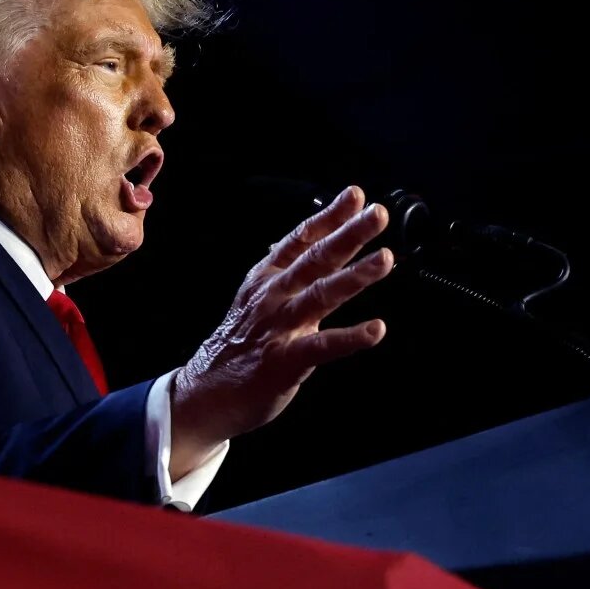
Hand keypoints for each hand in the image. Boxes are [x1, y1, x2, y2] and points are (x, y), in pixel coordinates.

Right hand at [170, 185, 391, 473]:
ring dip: (354, 276)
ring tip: (385, 259)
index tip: (355, 196)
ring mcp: (279, 328)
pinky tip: (375, 329)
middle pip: (315, 259)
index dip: (329, 217)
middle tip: (377, 215)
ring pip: (320, 294)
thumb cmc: (235, 347)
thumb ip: (282, 271)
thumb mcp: (252, 298)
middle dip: (348, 234)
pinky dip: (350, 338)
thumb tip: (306, 241)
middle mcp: (272, 297)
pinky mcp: (285, 361)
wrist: (204, 392)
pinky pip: (322, 346)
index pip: (300, 240)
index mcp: (265, 280)